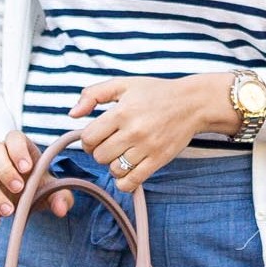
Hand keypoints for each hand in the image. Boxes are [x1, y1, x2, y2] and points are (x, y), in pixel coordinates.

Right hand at [0, 133, 72, 225]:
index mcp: (17, 146)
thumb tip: (62, 209)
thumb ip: (59, 195)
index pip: (14, 138)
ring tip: (9, 211)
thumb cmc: (31, 179)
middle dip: (5, 171)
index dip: (18, 151)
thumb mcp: (47, 184)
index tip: (27, 168)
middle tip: (18, 188)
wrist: (8, 182)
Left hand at [68, 74, 239, 191]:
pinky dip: (124, 181)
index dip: (88, 139)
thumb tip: (72, 115)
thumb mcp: (123, 84)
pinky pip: (132, 181)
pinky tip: (127, 170)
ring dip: (113, 165)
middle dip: (100, 152)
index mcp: (121, 112)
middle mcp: (133, 131)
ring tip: (121, 154)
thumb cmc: (155, 93)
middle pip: (99, 156)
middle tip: (110, 144)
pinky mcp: (158, 160)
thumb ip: (93, 94)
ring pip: (114, 170)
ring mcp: (147, 148)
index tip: (97, 136)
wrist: (192, 103)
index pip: (89, 138)